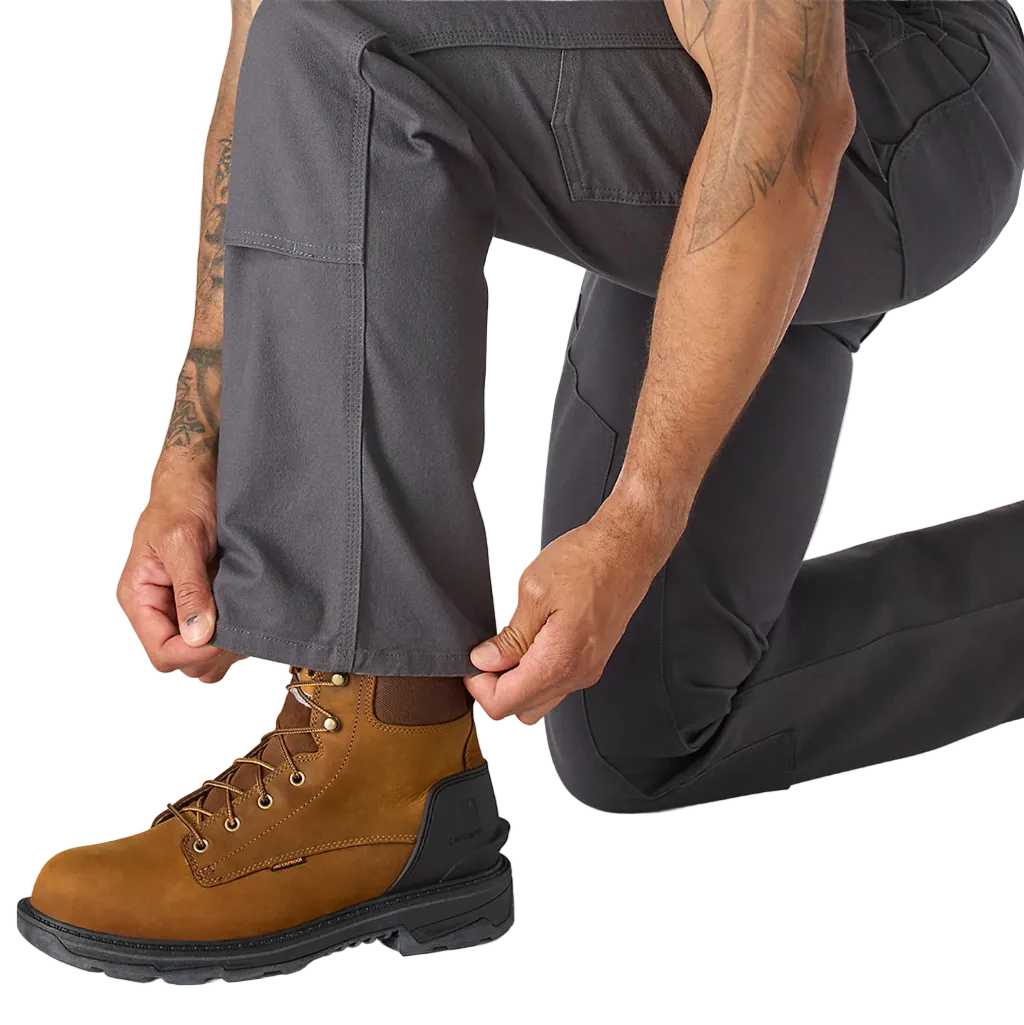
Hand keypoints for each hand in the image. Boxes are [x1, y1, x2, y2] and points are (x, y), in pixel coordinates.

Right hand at [117, 462, 243, 682]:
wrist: (200, 477)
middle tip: (242, 627)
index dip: (194, 653)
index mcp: (140, 597)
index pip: (162, 653)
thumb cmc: (182, 500)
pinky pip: (220, 633)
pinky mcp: (207, 602)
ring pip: (204, 654)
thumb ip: (189, 588)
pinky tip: (250, 610)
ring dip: (228, 645)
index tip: (224, 636)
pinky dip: (237, 630)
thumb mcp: (182, 540)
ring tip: (247, 617)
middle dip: (213, 652)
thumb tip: (197, 634)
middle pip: (184, 661)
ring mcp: (183, 608)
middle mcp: (159, 609)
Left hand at [465, 511, 665, 723]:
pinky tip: (530, 642)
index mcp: (559, 661)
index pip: (505, 704)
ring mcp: (588, 671)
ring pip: (540, 700)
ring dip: (517, 682)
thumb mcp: (534, 592)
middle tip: (486, 654)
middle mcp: (577, 675)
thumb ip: (510, 637)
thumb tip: (486, 661)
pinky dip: (536, 673)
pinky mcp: (592, 661)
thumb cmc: (587, 561)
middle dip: (496, 688)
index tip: (472, 662)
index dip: (479, 687)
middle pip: (522, 710)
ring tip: (508, 645)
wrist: (627, 550)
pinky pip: (556, 683)